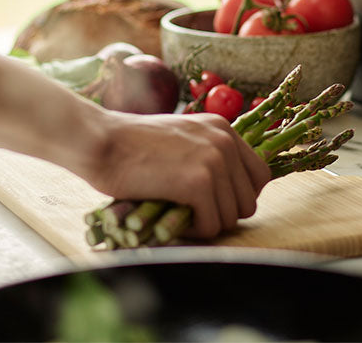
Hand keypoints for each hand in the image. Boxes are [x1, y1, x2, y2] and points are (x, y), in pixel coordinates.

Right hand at [84, 111, 270, 238]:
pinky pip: (211, 225)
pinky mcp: (197, 183)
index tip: (216, 204)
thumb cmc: (131, 145)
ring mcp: (213, 161)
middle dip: (222, 215)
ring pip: (231, 217)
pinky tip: (173, 222)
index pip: (259, 175)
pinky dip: (194, 232)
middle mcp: (224, 142)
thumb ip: (207, 155)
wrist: (101, 141)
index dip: (240, 196)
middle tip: (193, 215)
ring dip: (206, 225)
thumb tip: (228, 192)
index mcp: (223, 128)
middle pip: (248, 201)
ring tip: (178, 217)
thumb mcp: (182, 138)